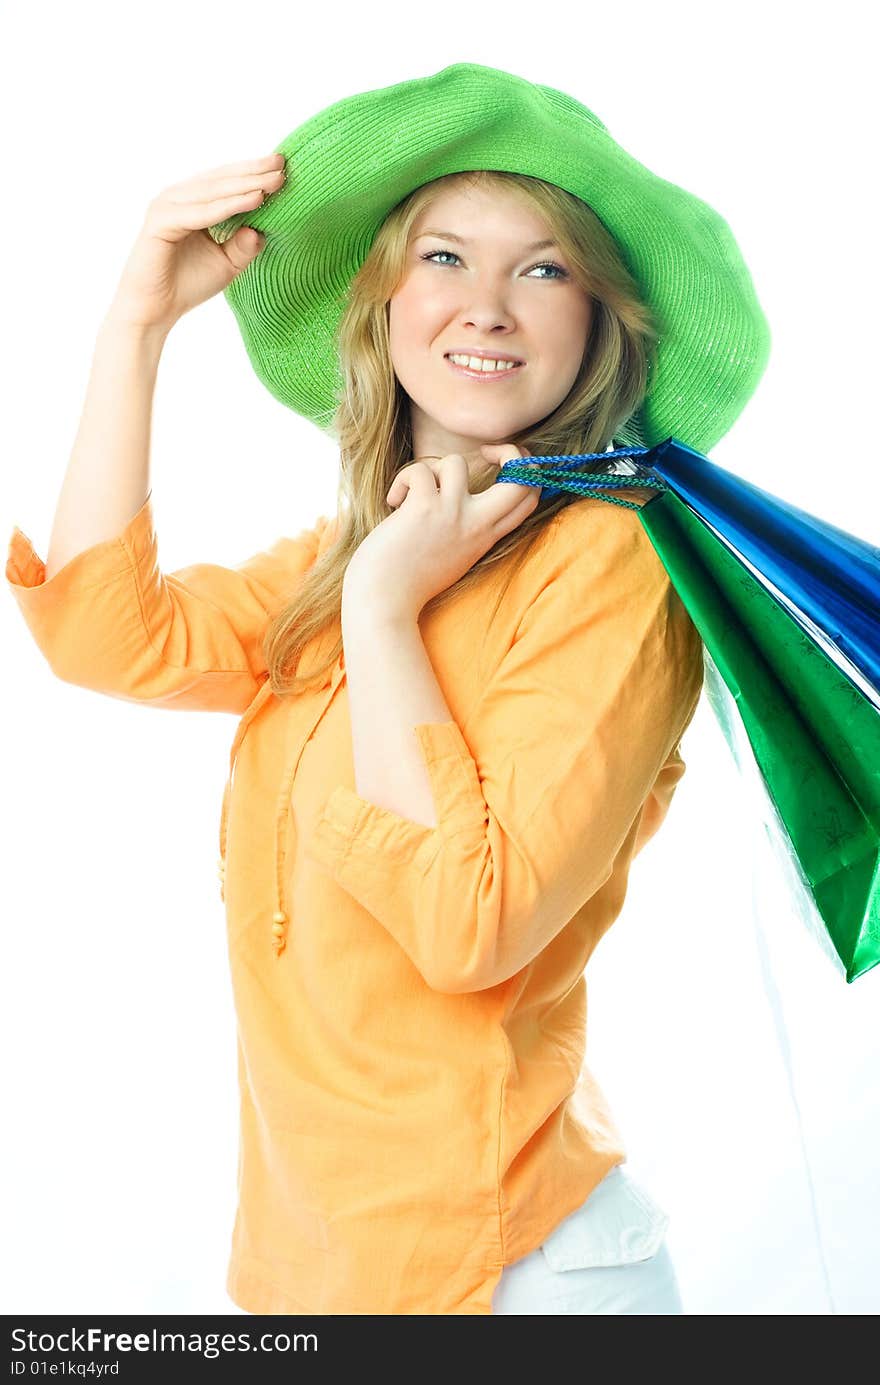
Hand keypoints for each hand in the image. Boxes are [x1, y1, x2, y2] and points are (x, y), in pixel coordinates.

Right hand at [104, 152, 286, 334]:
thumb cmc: (187, 285)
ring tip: (275, 179)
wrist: (155, 310)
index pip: (226, 181)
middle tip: (283, 163)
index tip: (284, 167)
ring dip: (247, 184)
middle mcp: (178, 197)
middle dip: (254, 171)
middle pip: (222, 179)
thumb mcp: (227, 264)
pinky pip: (203, 213)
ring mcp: (167, 206)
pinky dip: (230, 206)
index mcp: (191, 201)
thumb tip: (262, 230)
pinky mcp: (162, 221)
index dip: (254, 173)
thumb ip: (245, 246)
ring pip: (215, 192)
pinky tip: (255, 199)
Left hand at [343, 444, 540, 622]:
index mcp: (486, 536)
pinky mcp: (424, 508)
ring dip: (430, 468)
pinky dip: (402, 480)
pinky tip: (394, 502)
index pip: (529, 498)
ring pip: (457, 462)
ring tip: (412, 492)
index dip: (526, 471)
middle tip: (485, 452)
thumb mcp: (453, 554)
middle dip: (511, 451)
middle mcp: (476, 524)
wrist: (384, 603)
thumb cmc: (410, 580)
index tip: (501, 464)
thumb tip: (458, 490)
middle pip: (524, 477)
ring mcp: (452, 514)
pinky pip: (418, 470)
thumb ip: (466, 527)